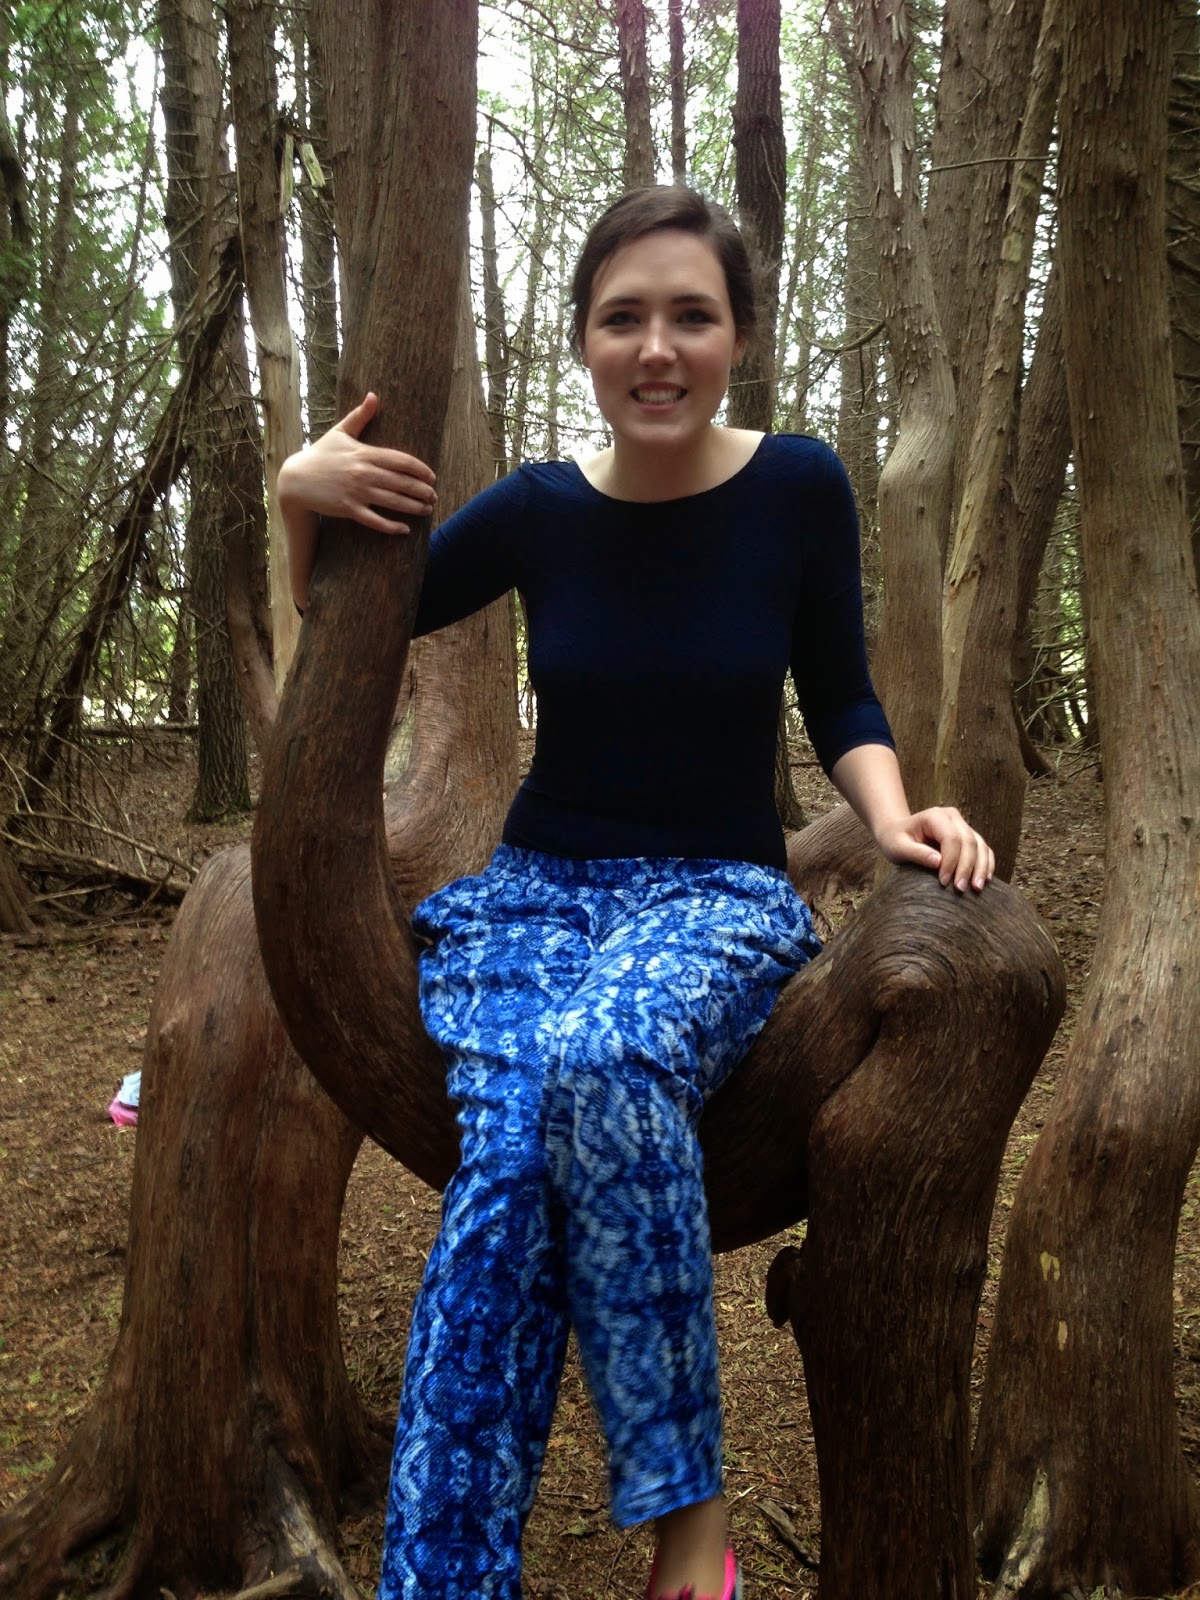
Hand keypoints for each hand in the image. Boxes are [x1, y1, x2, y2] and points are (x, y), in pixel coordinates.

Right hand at [277, 392, 436, 534]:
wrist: (296, 479)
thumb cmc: (320, 455)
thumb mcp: (339, 432)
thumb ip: (360, 416)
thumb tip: (374, 395)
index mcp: (364, 453)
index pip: (400, 460)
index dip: (420, 469)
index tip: (432, 476)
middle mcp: (363, 473)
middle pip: (401, 482)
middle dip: (422, 491)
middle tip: (433, 496)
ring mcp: (356, 492)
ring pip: (393, 502)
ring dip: (414, 508)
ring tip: (427, 510)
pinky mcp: (348, 509)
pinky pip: (375, 520)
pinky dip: (391, 526)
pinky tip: (405, 529)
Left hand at [874, 807, 994, 892]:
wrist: (897, 833)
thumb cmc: (895, 840)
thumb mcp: (897, 847)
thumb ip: (916, 853)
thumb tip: (939, 862)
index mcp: (935, 816)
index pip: (951, 838)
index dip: (951, 861)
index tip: (944, 882)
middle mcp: (952, 817)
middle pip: (969, 841)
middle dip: (967, 867)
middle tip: (961, 889)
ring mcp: (962, 826)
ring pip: (980, 845)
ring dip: (981, 867)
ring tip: (976, 888)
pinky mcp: (968, 837)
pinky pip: (983, 849)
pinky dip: (986, 864)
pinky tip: (985, 880)